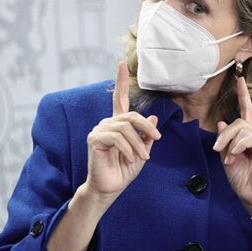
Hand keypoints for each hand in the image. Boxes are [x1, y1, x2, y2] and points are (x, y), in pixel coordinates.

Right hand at [83, 62, 160, 206]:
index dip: (120, 80)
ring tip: (142, 157)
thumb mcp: (142, 151)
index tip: (122, 63)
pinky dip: (128, 148)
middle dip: (147, 127)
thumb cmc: (124, 170)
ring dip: (138, 143)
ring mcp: (99, 130)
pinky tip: (131, 157)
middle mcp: (107, 123)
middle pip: (131, 115)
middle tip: (157, 139)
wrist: (110, 187)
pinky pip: (116, 137)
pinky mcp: (94, 139)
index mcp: (118, 124)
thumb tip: (154, 117)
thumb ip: (147, 135)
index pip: (119, 98)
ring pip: (125, 127)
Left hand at [213, 77, 251, 215]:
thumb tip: (222, 121)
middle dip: (224, 134)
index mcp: (249, 137)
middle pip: (239, 122)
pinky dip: (239, 145)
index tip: (240, 80)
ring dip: (230, 142)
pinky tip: (235, 155)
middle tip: (217, 149)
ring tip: (227, 157)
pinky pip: (251, 138)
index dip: (243, 96)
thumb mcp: (226, 157)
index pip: (246, 112)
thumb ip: (224, 140)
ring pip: (243, 129)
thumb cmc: (241, 179)